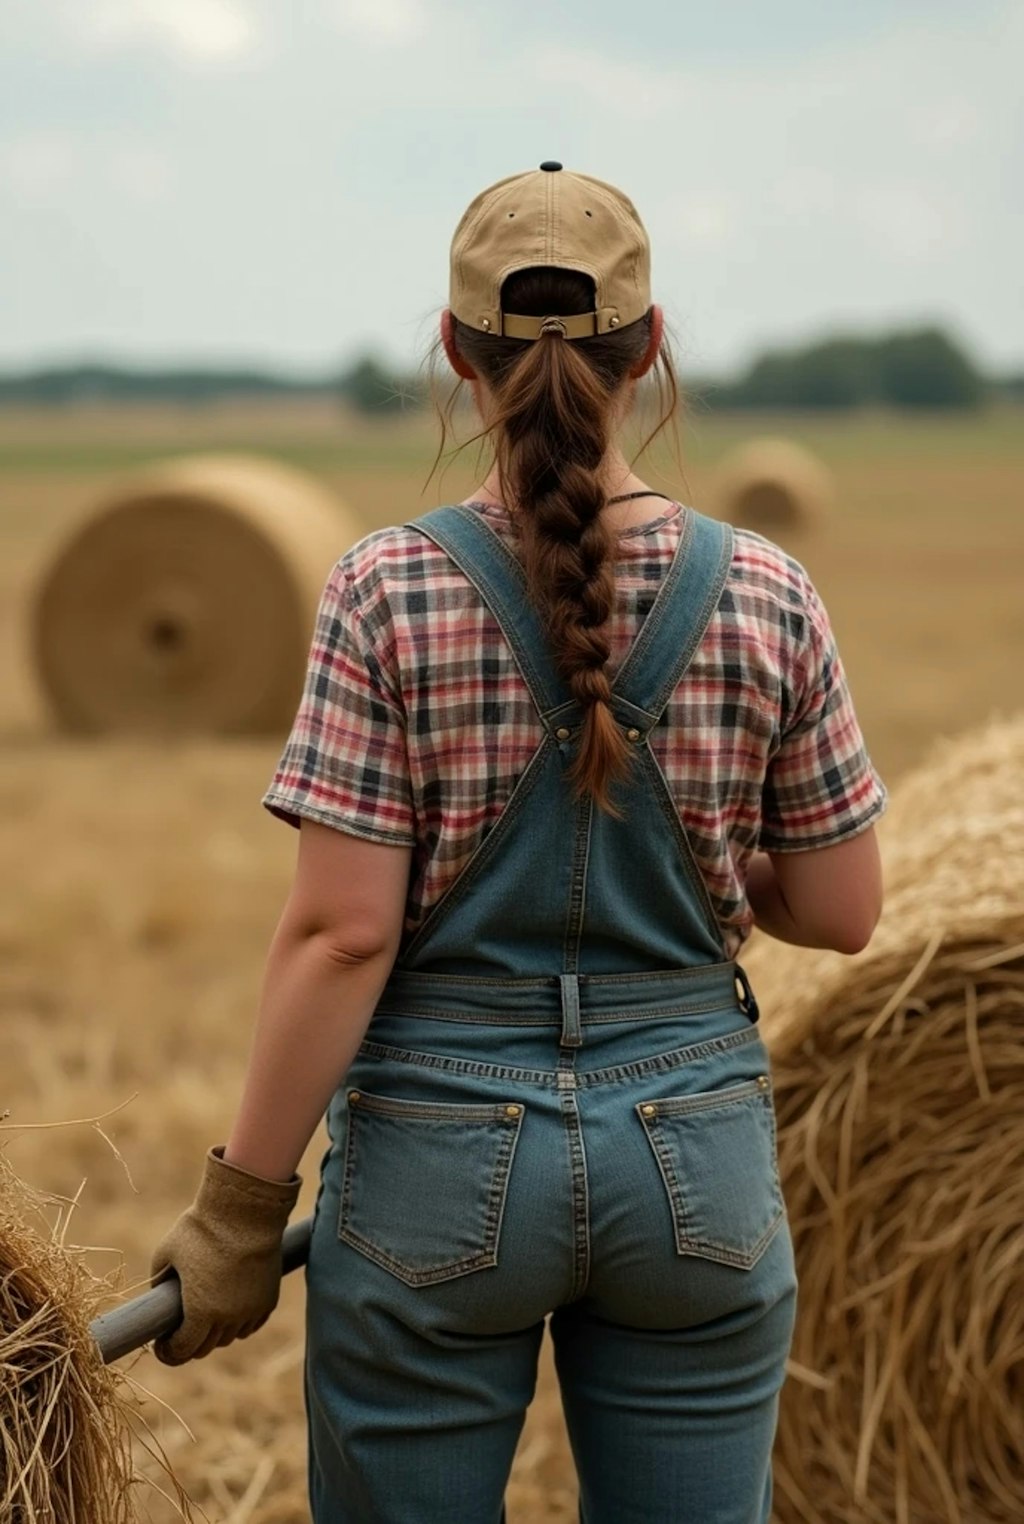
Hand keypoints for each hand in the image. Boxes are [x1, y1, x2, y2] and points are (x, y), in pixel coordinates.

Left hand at [150, 1147, 300, 1364]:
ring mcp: (251, 1310)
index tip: (162, 1344)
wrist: (247, 1211)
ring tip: (206, 1315)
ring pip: (229, 1337)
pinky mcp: (269, 1300)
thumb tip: (160, 1294)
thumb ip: (159, 1280)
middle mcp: (228, 1318)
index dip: (167, 1352)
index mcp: (200, 1312)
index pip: (182, 1351)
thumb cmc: (203, 1229)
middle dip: (189, 1343)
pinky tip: (229, 1308)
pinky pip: (250, 1323)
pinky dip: (238, 1321)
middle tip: (181, 1330)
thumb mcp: (166, 1253)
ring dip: (215, 1332)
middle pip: (206, 1348)